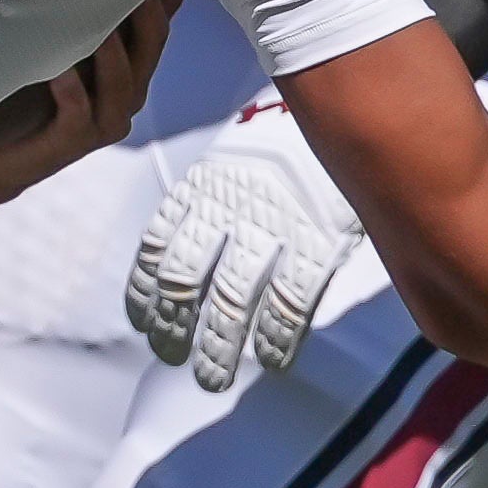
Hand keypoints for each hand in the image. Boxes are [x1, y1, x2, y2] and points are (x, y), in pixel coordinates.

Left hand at [0, 0, 180, 211]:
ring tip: (103, 19)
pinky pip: (80, 112)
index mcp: (130, 65)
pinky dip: (72, 90)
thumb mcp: (57, 47)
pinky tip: (59, 71)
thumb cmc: (29, 94)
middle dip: (147, 10)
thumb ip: (75, 16)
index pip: (158, 22)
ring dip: (114, 49)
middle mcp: (128, 91)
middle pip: (153, 45)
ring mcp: (107, 119)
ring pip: (123, 79)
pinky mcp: (77, 141)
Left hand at [126, 142, 361, 388]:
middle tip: (172, 359)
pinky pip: (292, 300)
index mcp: (199, 190)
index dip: (145, 294)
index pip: (157, 250)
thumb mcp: (226, 167)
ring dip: (220, 347)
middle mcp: (228, 209)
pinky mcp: (318, 238)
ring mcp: (273, 224)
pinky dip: (279, 338)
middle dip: (175, 329)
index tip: (143, 326)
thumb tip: (167, 278)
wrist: (343, 107)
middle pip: (188, 282)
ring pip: (235, 299)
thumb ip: (200, 214)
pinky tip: (273, 362)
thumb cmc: (277, 152)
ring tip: (211, 380)